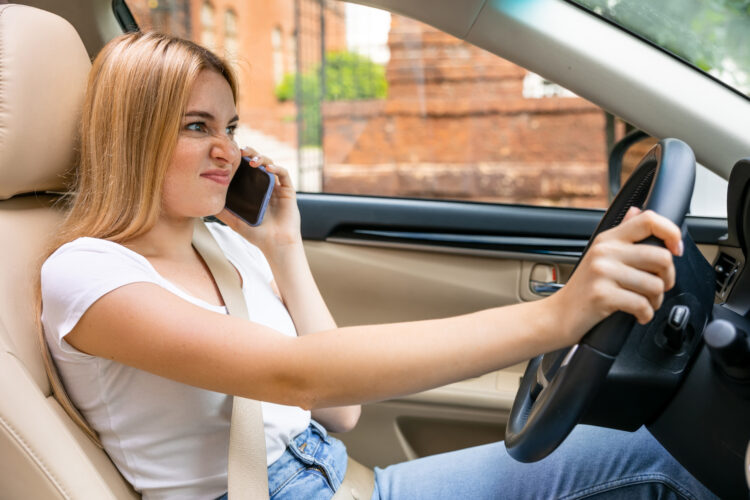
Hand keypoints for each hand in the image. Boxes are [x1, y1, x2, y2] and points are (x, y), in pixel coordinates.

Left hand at [218, 147, 301, 252]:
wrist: (275, 244)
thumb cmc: (257, 235)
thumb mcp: (235, 221)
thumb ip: (223, 212)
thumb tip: (204, 205)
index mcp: (254, 191)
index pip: (247, 170)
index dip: (240, 160)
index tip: (230, 155)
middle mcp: (266, 186)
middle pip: (259, 163)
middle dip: (251, 154)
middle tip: (241, 151)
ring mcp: (278, 188)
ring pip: (271, 165)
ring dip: (262, 159)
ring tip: (253, 161)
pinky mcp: (288, 191)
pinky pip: (284, 174)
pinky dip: (277, 168)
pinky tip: (268, 168)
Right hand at [551, 207, 682, 344]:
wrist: (559, 315)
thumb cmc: (583, 288)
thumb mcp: (599, 256)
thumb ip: (621, 234)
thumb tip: (636, 210)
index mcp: (608, 239)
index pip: (649, 220)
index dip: (672, 233)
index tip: (676, 249)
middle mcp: (605, 251)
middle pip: (661, 257)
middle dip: (668, 278)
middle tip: (659, 287)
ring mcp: (602, 272)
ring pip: (655, 285)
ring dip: (656, 301)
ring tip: (645, 304)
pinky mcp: (602, 295)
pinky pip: (642, 305)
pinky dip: (645, 315)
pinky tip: (638, 315)